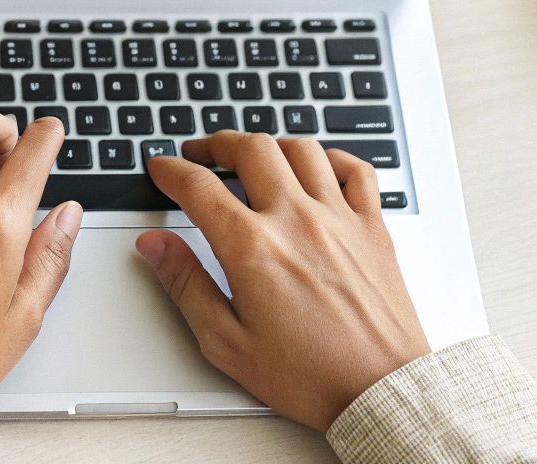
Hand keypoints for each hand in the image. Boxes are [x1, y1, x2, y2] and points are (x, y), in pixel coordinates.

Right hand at [137, 133, 429, 429]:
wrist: (381, 392)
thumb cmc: (310, 376)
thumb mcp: (226, 342)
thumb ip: (186, 284)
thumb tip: (155, 246)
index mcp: (253, 247)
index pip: (199, 186)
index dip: (171, 170)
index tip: (163, 168)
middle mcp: (296, 220)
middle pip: (250, 149)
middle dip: (216, 143)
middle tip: (201, 153)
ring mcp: (340, 218)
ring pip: (300, 149)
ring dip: (269, 145)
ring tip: (254, 156)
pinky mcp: (374, 228)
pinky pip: (357, 170)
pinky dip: (332, 158)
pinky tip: (318, 167)